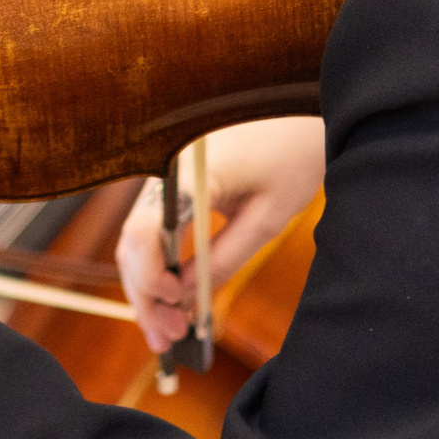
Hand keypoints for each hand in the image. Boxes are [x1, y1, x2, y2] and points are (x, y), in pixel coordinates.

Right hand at [116, 116, 326, 352]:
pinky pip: (154, 224)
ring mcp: (167, 173)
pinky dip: (157, 262)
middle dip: (145, 297)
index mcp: (188, 175)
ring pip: (137, 238)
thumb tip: (190, 300)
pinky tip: (172, 294)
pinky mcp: (175, 177)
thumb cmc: (294, 150)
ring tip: (172, 330)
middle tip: (169, 341)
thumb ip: (226, 257)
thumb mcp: (269, 215)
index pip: (144, 234)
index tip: (176, 311)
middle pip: (132, 243)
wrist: (305, 98)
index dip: (150, 281)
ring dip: (147, 285)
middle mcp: (165, 170)